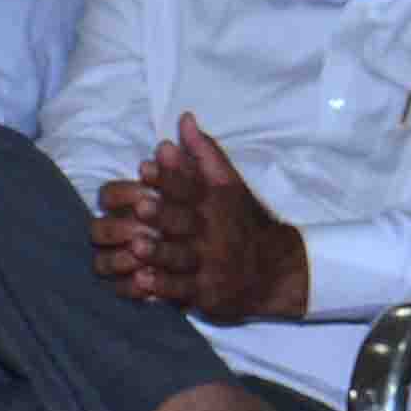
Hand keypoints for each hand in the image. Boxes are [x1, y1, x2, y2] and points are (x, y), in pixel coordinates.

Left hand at [92, 118, 310, 322]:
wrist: (274, 270)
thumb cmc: (243, 221)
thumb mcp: (230, 184)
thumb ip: (205, 152)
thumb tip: (183, 118)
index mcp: (215, 203)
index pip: (190, 186)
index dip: (168, 177)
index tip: (145, 167)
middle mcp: (212, 232)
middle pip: (185, 222)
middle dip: (163, 215)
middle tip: (141, 208)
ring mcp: (209, 264)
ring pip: (181, 257)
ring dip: (159, 253)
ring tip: (137, 247)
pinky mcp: (206, 292)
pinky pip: (182, 290)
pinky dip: (164, 288)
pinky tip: (143, 282)